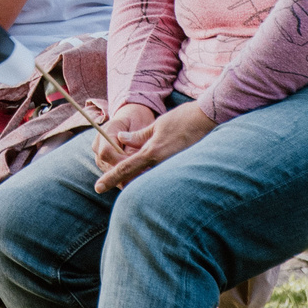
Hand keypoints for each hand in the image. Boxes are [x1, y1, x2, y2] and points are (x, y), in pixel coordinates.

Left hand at [94, 98, 213, 192]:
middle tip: (115, 180)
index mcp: (152, 152)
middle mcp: (161, 164)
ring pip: (149, 178)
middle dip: (125, 181)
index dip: (110, 178)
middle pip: (136, 179)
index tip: (98, 187)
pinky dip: (152, 174)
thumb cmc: (183, 119)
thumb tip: (121, 139)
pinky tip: (151, 169)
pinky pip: (162, 175)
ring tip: (135, 174)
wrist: (209, 120)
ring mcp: (172, 168)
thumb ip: (138, 136)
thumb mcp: (157, 125)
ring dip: (139, 178)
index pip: (125, 168)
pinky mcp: (181, 168)